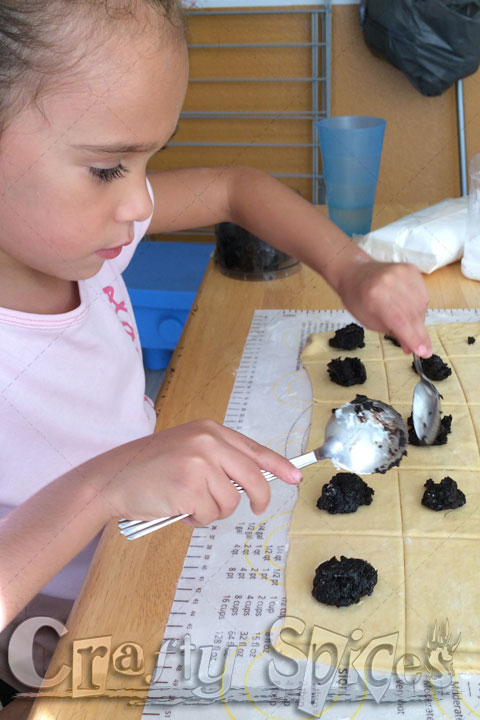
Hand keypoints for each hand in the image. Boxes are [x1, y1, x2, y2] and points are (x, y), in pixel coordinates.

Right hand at [101, 420, 302, 526]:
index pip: (254, 449)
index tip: (296, 477)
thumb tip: (250, 481)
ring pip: (231, 502)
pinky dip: (197, 519)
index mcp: (210, 430)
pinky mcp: (189, 488)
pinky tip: (178, 508)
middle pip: (253, 478)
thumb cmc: (148, 466)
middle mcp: (208, 443)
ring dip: (213, 511)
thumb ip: (218, 458)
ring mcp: (199, 464)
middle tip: (256, 508)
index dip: (279, 465)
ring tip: (189, 502)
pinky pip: (210, 515)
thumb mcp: (187, 447)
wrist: (112, 477)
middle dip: (258, 498)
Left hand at [337, 256, 430, 356]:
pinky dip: (420, 306)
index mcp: (375, 295)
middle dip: (420, 334)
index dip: (414, 338)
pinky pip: (423, 294)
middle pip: (413, 314)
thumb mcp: (369, 321)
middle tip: (425, 348)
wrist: (354, 272)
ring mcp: (402, 273)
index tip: (424, 352)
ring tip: (408, 325)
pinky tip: (409, 309)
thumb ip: (392, 333)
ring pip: (421, 305)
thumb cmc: (358, 298)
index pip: (400, 321)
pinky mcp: (411, 269)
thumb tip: (412, 347)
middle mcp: (390, 281)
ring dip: (419, 320)